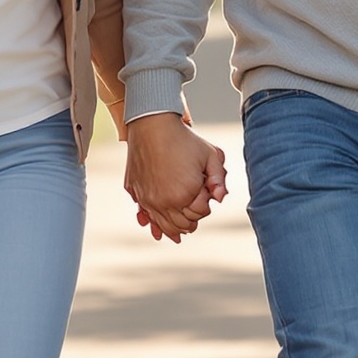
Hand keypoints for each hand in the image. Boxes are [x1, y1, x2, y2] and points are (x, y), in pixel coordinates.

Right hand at [122, 112, 228, 241]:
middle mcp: (166, 201)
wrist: (152, 126)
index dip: (205, 202)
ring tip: (183, 227)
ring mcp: (149, 200)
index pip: (201, 212)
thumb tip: (220, 198)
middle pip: (184, 224)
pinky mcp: (137, 195)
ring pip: (166, 226)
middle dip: (193, 216)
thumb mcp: (210, 155)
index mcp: (186, 193)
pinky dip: (155, 225)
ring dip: (176, 227)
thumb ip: (219, 179)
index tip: (203, 186)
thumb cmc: (184, 139)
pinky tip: (159, 231)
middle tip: (196, 203)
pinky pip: (148, 218)